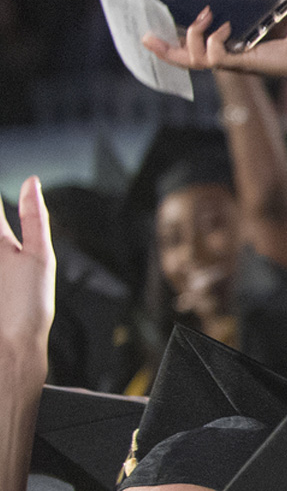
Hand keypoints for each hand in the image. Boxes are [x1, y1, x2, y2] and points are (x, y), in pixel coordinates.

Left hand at [0, 178, 53, 367]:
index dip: (3, 200)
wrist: (10, 345)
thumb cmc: (28, 306)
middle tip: (17, 256)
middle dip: (2, 232)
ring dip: (4, 250)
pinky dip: (2, 269)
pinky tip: (7, 278)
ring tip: (13, 274)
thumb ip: (35, 216)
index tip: (12, 192)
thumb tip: (32, 183)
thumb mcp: (41, 255)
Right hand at [142, 0, 286, 109]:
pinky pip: (213, 57)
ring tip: (203, 17)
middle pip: (185, 59)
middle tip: (146, 36)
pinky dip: (211, 42)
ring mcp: (232, 60)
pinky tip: (223, 28)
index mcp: (230, 41)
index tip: (152, 29)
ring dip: (189, 36)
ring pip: (193, 59)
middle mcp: (227, 53)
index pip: (194, 44)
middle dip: (163, 51)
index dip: (172, 40)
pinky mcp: (241, 62)